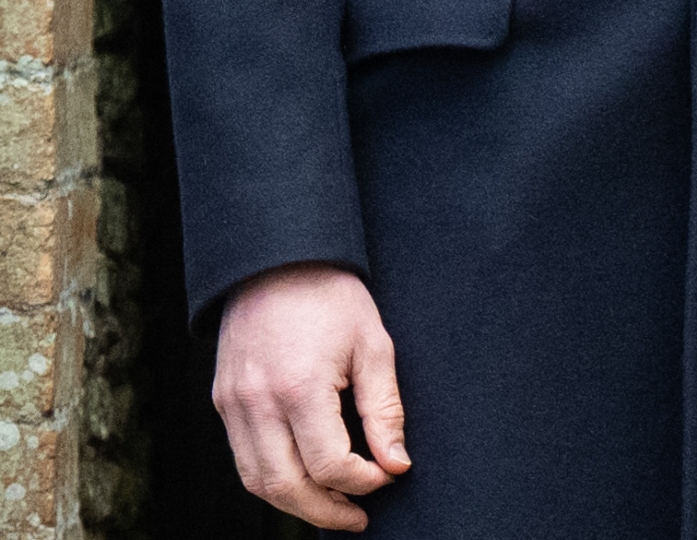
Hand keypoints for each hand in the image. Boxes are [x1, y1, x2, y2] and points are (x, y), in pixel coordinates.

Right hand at [214, 263, 408, 529]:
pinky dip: (272, 479)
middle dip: (324, 511)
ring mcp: (232, 404)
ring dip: (295, 503)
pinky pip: (242, 458)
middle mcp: (256, 402)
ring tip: (335, 508)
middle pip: (283, 485)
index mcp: (298, 387)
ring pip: (254, 480)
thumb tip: (397, 464)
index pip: (329, 463)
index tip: (389, 475)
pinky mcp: (222, 402)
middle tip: (360, 518)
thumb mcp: (374, 345)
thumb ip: (384, 410)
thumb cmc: (333, 297)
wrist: (276, 259)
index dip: (363, 481)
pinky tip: (304, 480)